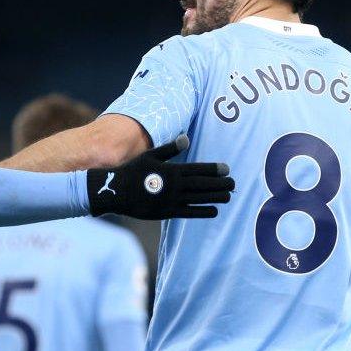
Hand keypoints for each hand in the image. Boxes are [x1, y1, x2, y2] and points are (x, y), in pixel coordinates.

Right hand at [86, 134, 233, 219]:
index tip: (226, 169)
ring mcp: (171, 200)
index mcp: (171, 170)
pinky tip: (215, 210)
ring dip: (215, 197)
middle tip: (234, 183)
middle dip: (220, 184)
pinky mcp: (167, 212)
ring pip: (199, 198)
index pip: (198, 169)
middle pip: (203, 184)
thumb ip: (170, 148)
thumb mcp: (150, 156)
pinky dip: (203, 211)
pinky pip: (189, 212)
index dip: (214, 169)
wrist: (116, 192)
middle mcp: (174, 186)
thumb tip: (186, 138)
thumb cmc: (133, 171)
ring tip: (228, 196)